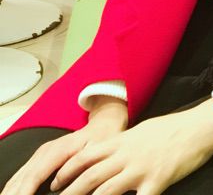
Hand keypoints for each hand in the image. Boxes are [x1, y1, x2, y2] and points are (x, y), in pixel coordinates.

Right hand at [1, 97, 127, 194]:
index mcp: (58, 150)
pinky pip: (21, 176)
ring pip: (18, 177)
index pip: (35, 175)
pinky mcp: (39, 158)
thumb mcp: (96, 152)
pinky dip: (14, 188)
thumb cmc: (102, 139)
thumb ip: (77, 167)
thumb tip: (56, 186)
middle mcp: (45, 151)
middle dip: (13, 194)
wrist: (103, 124)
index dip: (24, 192)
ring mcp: (40, 154)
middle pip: (22, 178)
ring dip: (11, 192)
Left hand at [49, 98, 212, 194]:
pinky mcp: (157, 182)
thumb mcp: (142, 130)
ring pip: (105, 191)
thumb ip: (123, 143)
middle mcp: (127, 155)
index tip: (55, 182)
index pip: (86, 155)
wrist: (199, 127)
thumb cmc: (172, 128)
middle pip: (90, 177)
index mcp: (123, 141)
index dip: (67, 170)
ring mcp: (141, 169)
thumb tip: (106, 152)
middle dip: (70, 192)